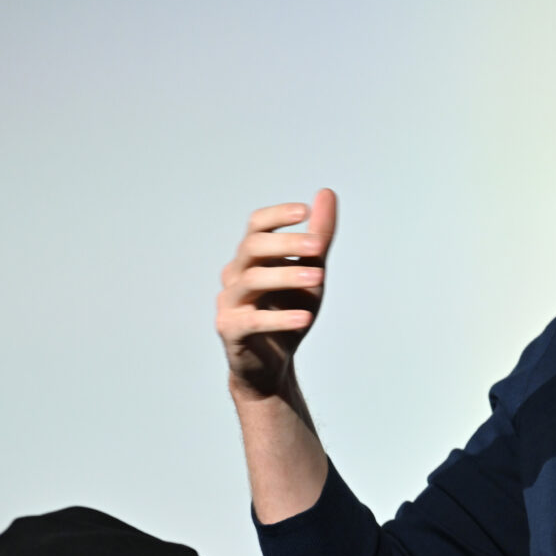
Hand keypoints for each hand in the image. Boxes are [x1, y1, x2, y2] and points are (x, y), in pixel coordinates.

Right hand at [215, 189, 336, 400]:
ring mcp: (229, 301)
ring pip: (252, 281)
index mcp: (252, 257)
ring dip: (286, 276)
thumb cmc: (288, 309)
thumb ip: (318, 236)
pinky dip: (279, 318)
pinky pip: (253, 321)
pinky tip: (304, 317)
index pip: (256, 225)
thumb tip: (326, 193)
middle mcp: (236, 274)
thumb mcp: (312, 271)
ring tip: (318, 278)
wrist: (272, 362)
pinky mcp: (230, 330)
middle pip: (253, 247)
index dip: (277, 215)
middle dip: (286, 244)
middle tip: (318, 246)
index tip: (305, 211)